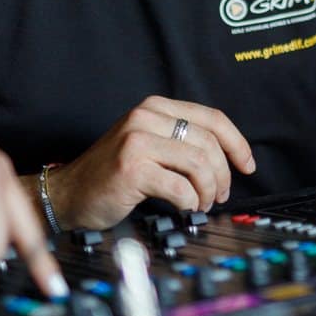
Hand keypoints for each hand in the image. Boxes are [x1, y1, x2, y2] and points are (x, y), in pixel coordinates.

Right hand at [47, 96, 255, 230]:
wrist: (67, 195)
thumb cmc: (111, 175)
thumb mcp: (147, 144)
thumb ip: (181, 141)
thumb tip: (228, 157)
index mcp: (155, 108)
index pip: (212, 118)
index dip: (237, 143)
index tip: (247, 165)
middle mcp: (146, 117)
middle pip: (209, 143)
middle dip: (223, 175)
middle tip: (220, 195)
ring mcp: (137, 141)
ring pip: (199, 164)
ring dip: (208, 190)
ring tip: (201, 203)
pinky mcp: (132, 168)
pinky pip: (180, 187)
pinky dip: (190, 202)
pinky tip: (184, 207)